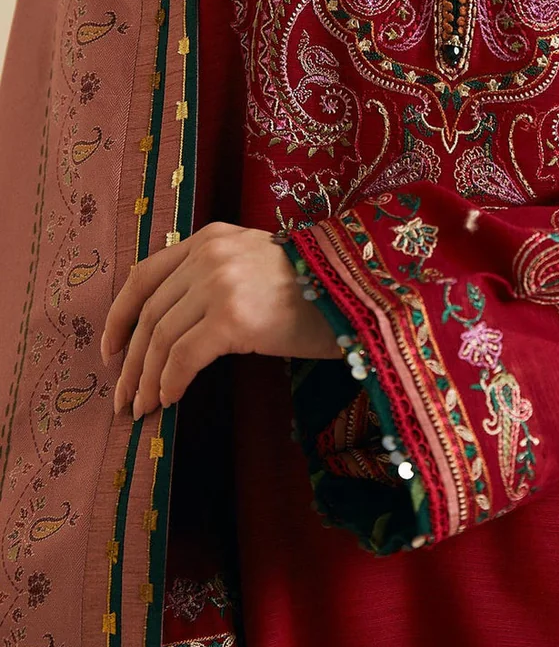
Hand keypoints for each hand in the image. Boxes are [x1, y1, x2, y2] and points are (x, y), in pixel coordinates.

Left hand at [101, 223, 342, 417]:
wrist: (360, 294)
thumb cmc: (314, 289)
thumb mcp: (255, 265)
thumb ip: (215, 276)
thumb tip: (172, 327)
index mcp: (210, 237)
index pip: (144, 275)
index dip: (118, 317)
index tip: (110, 351)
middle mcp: (208, 254)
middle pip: (148, 313)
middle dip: (130, 361)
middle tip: (123, 397)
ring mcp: (219, 283)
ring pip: (160, 338)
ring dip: (146, 379)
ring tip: (143, 408)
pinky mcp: (232, 317)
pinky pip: (183, 357)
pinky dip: (169, 382)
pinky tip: (170, 400)